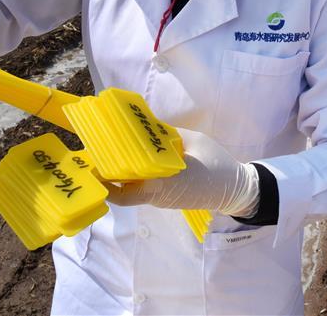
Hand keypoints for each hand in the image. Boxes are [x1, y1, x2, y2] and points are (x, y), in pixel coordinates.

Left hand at [105, 129, 260, 216]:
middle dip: (108, 176)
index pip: (130, 191)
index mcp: (168, 181)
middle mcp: (160, 194)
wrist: (235, 190)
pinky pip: (143, 188)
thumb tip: (145, 127)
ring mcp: (161, 198)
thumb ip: (169, 135)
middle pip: (126, 191)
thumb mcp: (195, 141)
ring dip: (119, 175)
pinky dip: (132, 176)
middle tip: (92, 156)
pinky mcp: (164, 197)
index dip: (109, 184)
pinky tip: (127, 159)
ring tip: (104, 153)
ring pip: (133, 190)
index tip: (94, 169)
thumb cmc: (217, 164)